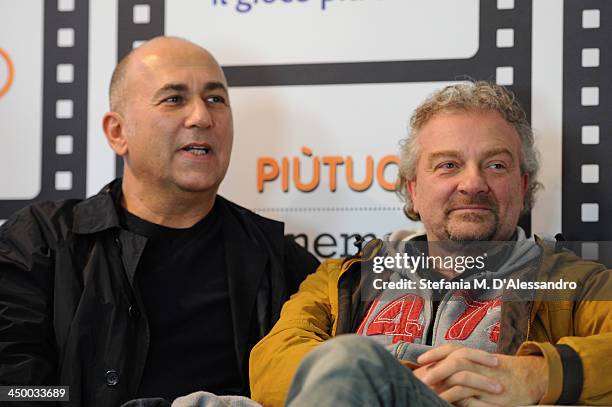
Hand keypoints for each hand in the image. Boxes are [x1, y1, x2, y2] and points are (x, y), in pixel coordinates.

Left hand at [413, 344, 547, 406]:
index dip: (436, 353)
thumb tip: (437, 367)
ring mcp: (489, 385)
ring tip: (431, 396)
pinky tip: (448, 405)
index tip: (420, 360)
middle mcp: (483, 367)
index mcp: (477, 357)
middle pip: (456, 363)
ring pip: (462, 385)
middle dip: (437, 371)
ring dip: (444, 391)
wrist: (533, 378)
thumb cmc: (504, 370)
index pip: (453, 349)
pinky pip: (472, 404)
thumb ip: (465, 363)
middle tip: (422, 380)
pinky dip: (458, 404)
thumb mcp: (484, 362)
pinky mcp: (494, 402)